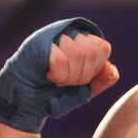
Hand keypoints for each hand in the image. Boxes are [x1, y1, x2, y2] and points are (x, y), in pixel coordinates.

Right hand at [0, 18, 118, 133]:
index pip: (102, 47)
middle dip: (83, 75)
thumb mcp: (87, 88)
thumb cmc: (57, 92)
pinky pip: (60, 60)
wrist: (28, 105)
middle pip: (92, 51)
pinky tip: (49, 77)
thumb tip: (109, 67)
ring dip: (70, 76)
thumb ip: (104, 78)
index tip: (81, 78)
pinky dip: (58, 75)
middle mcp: (67, 32)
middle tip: (67, 81)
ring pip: (78, 54)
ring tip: (58, 80)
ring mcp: (50, 35)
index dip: (95, 68)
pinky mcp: (36, 45)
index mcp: (81, 38)